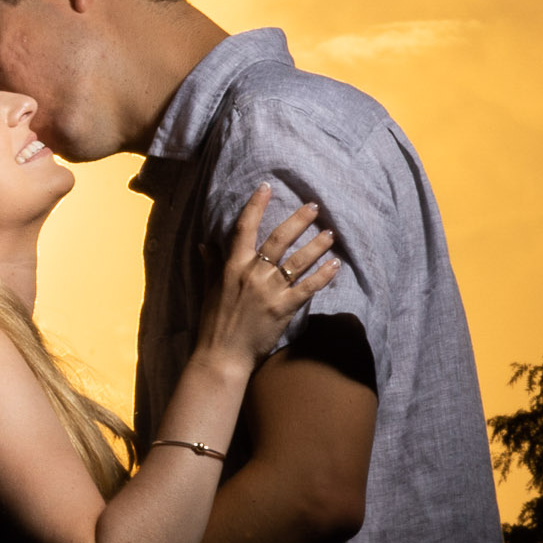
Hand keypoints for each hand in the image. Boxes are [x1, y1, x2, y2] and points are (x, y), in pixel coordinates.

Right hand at [192, 184, 339, 372]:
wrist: (222, 355)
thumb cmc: (214, 322)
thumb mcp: (209, 289)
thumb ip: (211, 264)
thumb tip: (206, 243)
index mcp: (233, 266)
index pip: (245, 228)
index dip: (256, 205)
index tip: (267, 187)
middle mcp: (253, 273)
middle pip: (279, 239)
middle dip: (299, 220)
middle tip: (314, 206)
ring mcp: (270, 290)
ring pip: (298, 260)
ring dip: (316, 244)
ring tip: (331, 233)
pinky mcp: (284, 308)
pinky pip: (309, 287)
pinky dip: (324, 275)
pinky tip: (336, 264)